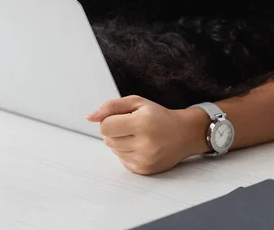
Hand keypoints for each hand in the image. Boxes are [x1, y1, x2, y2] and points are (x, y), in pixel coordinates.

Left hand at [87, 96, 209, 174]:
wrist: (184, 134)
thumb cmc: (158, 116)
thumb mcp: (136, 102)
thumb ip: (111, 106)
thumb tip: (89, 117)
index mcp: (142, 123)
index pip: (105, 127)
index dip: (109, 120)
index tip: (122, 118)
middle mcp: (144, 143)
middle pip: (107, 140)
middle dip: (114, 131)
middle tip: (131, 127)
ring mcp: (145, 159)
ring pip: (114, 150)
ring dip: (120, 142)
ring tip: (137, 136)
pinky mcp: (144, 170)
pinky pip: (122, 161)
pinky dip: (127, 153)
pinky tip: (141, 146)